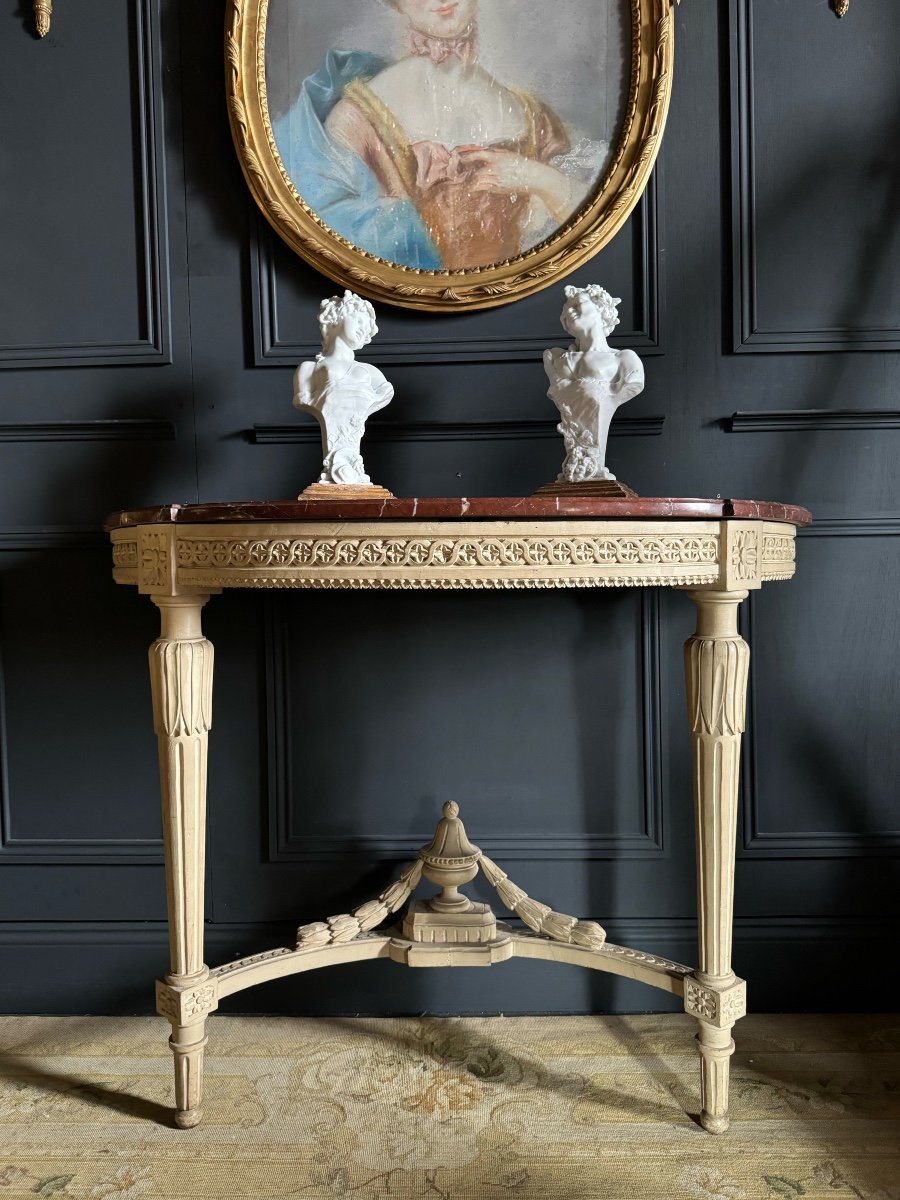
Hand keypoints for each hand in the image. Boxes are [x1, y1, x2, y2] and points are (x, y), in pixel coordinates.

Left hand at [458, 148, 575, 220]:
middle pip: (475, 169)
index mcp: (497, 156)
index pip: (478, 154)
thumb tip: (483, 152)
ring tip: (464, 180)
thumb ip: (496, 154)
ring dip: (470, 180)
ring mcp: (496, 178)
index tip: (459, 157)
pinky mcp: (498, 188)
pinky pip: (483, 188)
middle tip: (458, 172)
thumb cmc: (522, 164)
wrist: (533, 176)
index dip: (467, 156)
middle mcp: (495, 167)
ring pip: (477, 180)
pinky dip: (476, 187)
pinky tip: (472, 188)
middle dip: (466, 171)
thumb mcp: (508, 154)